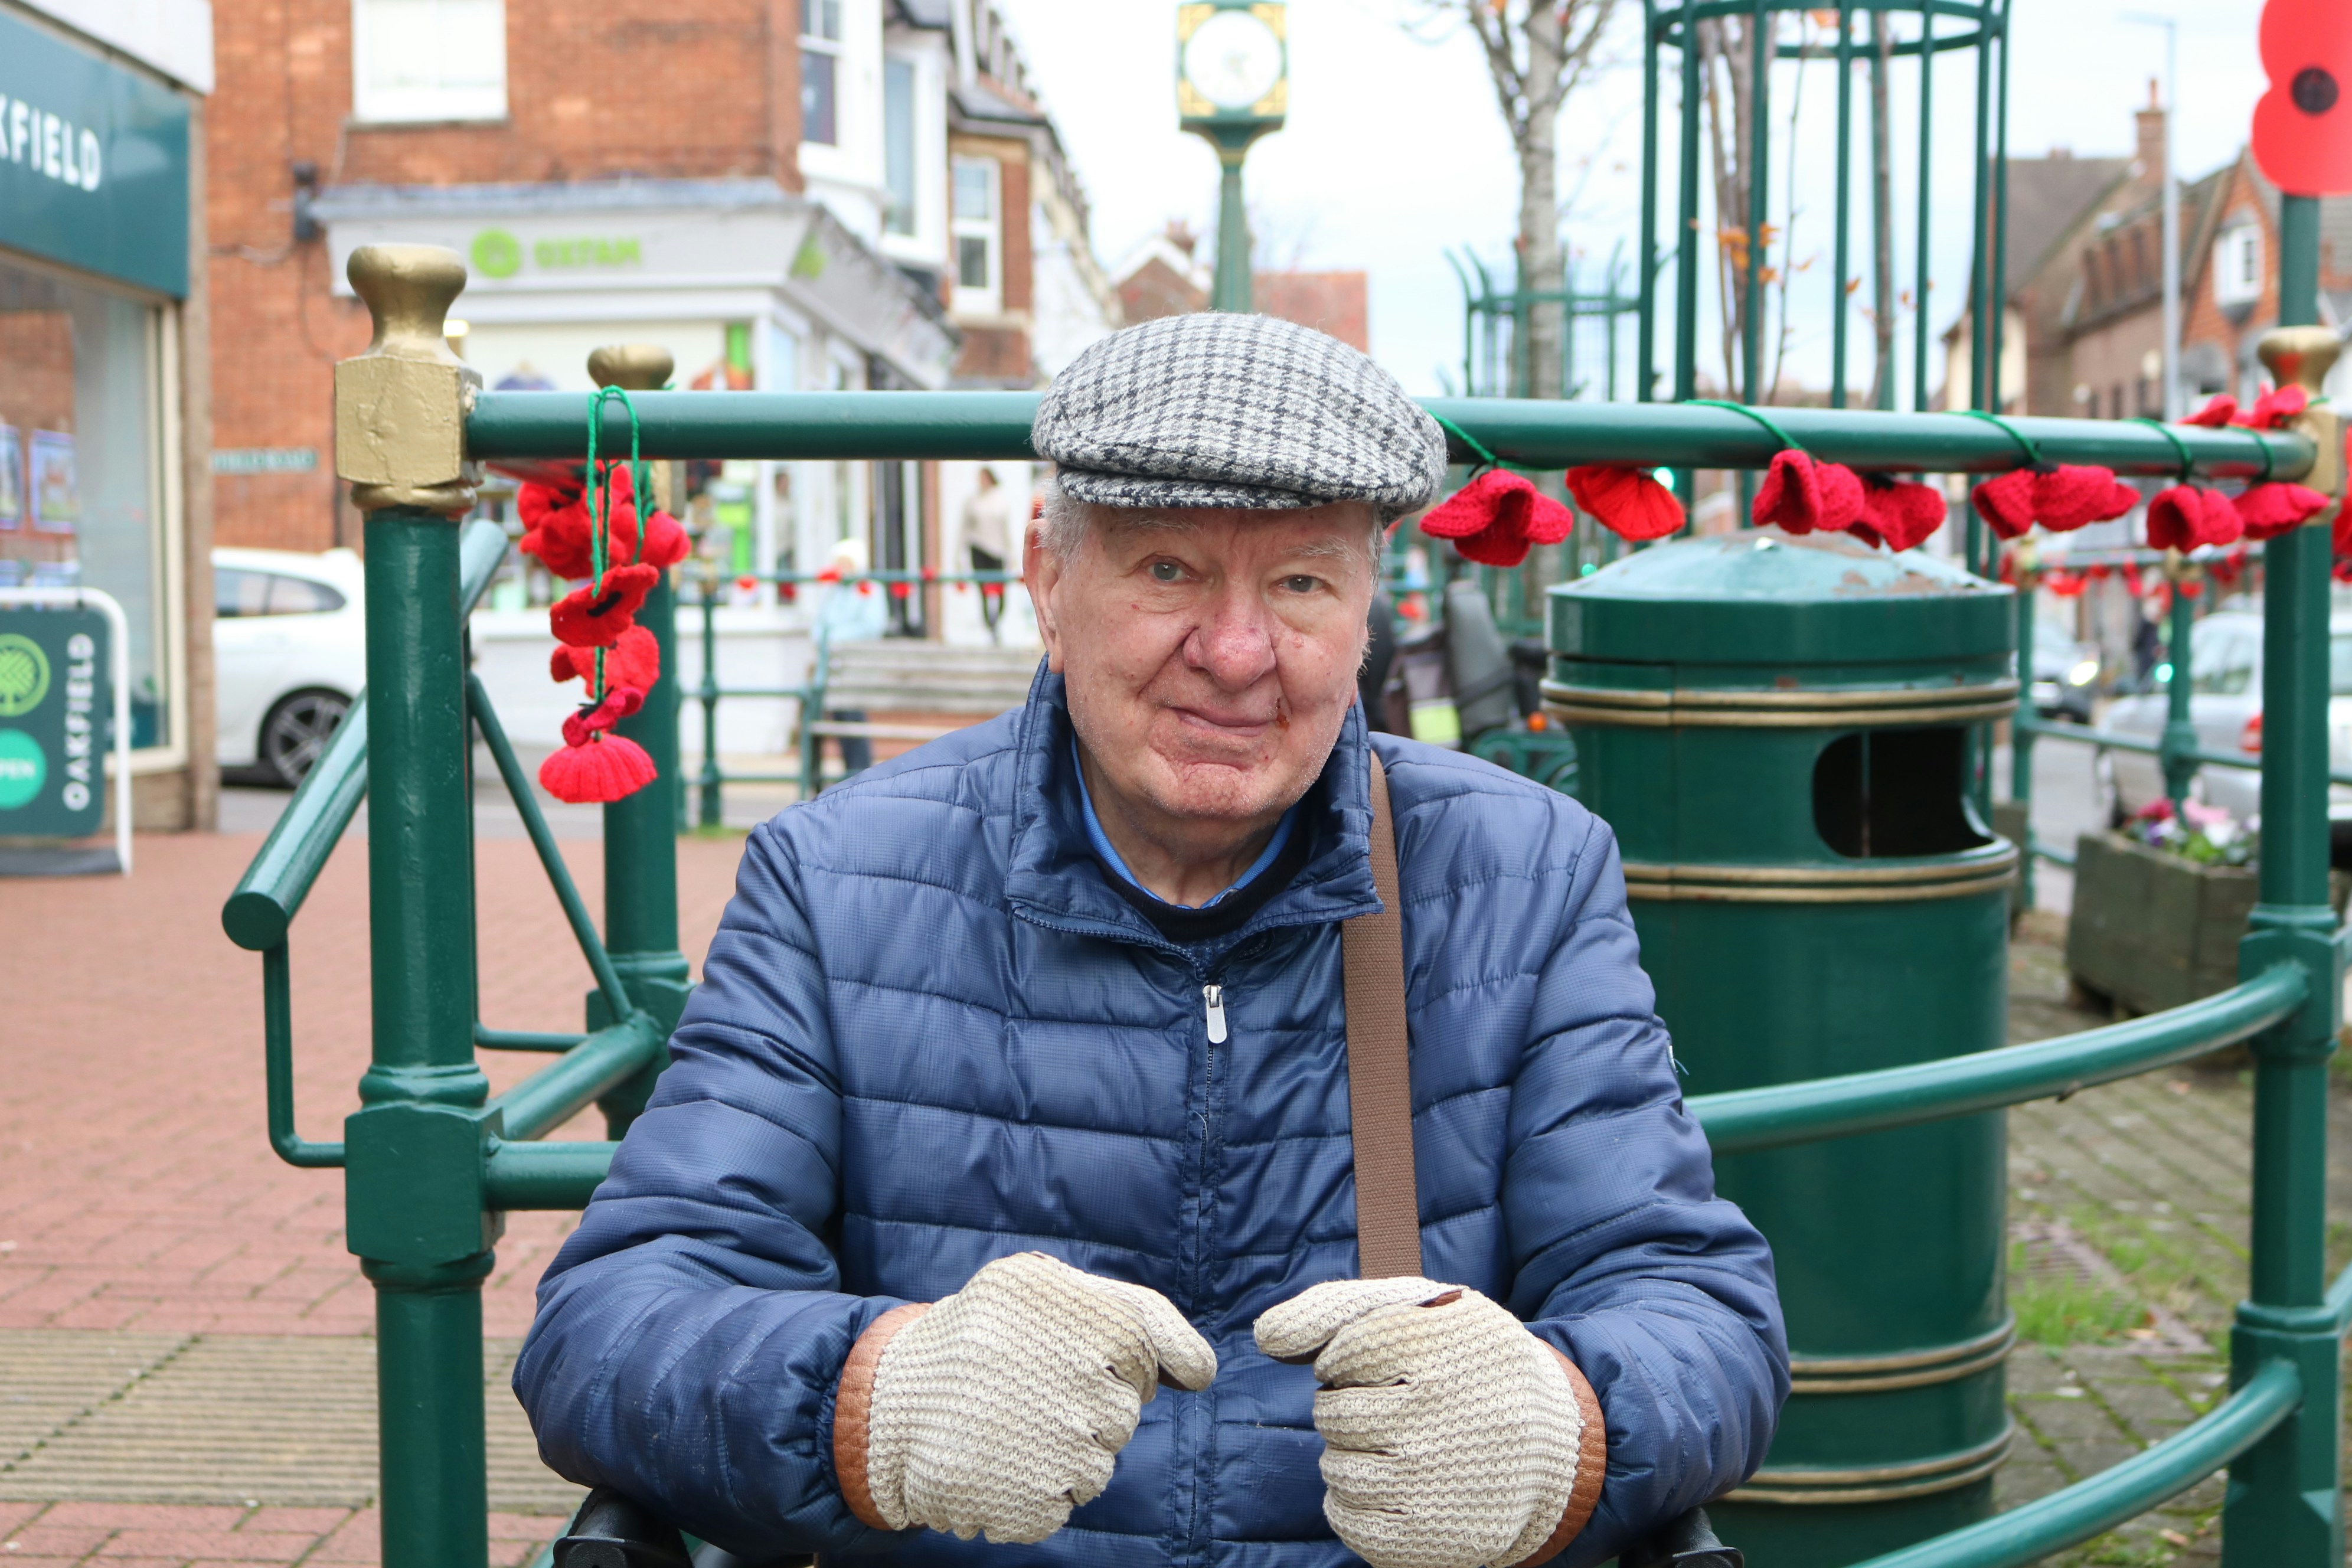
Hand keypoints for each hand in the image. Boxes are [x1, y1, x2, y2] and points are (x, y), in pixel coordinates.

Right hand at [844, 1252, 1215, 1543]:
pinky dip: (1032, 1487)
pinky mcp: (1036, 1506)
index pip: (1142, 1361)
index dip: (1104, 1365)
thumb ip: (1140, 1313)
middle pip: (1122, 1417)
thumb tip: (1204, 1373)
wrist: (891, 1401)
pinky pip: (1063, 1502)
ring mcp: (1062, 1452)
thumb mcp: (1047, 1286)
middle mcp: (1087, 1387)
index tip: (1056, 1358)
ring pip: (1097, 1465)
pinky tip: (996, 1459)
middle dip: (1082, 1408)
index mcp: (1095, 1322)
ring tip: (1004, 1425)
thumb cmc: (982, 1334)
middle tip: (1023, 1393)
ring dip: (1059, 1450)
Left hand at [1255, 1278, 1597, 1567]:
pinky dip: (1355, 1503)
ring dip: (1353, 1454)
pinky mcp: (1435, 1538)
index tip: (1388, 1364)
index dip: (1350, 1359)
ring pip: (1335, 1467)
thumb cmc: (1466, 1365)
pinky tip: (1395, 1485)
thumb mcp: (1417, 1308)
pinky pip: (1346, 1520)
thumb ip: (1333, 1307)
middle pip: (1332, 1412)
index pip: (1341, 1354)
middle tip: (1402, 1407)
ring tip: (1403, 1446)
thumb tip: (1265, 1336)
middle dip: (1351, 1406)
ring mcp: (1437, 1481)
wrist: (1556, 1445)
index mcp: (1442, 1345)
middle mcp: (1440, 1414)